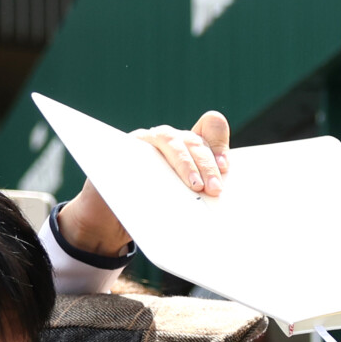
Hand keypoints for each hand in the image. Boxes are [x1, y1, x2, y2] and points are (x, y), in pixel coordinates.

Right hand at [60, 112, 231, 256]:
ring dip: (184, 163)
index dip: (219, 144)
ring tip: (194, 186)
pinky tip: (160, 184)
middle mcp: (169, 137)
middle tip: (214, 189)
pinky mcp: (123, 149)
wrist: (114, 215)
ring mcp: (145, 140)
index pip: (211, 126)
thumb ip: (204, 188)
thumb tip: (225, 198)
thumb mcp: (185, 195)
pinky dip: (151, 168)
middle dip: (207, 166)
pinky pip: (139, 154)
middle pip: (193, 142)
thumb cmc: (158, 202)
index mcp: (190, 143)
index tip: (226, 167)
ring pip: (170, 143)